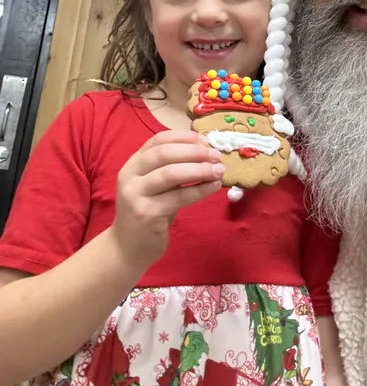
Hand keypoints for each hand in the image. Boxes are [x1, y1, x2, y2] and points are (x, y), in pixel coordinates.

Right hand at [112, 130, 223, 266]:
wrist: (128, 248)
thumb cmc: (149, 212)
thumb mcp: (156, 186)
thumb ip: (173, 167)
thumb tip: (206, 149)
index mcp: (133, 164)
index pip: (158, 140)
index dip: (183, 137)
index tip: (205, 140)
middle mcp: (130, 176)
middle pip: (164, 154)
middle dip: (193, 152)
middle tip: (216, 155)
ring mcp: (136, 195)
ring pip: (170, 174)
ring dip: (199, 169)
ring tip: (219, 170)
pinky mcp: (146, 214)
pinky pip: (178, 197)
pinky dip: (200, 190)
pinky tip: (214, 187)